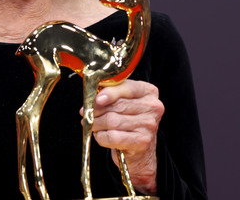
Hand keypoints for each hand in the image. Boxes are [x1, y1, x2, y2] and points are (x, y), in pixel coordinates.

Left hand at [85, 79, 163, 194]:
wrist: (140, 152)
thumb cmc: (129, 123)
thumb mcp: (125, 103)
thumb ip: (113, 95)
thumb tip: (93, 96)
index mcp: (149, 92)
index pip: (127, 87)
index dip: (109, 93)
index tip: (96, 99)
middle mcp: (153, 107)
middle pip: (117, 105)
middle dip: (97, 110)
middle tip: (86, 113)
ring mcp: (149, 125)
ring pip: (112, 121)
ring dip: (96, 124)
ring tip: (92, 125)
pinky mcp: (142, 141)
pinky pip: (113, 136)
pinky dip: (101, 136)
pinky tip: (100, 135)